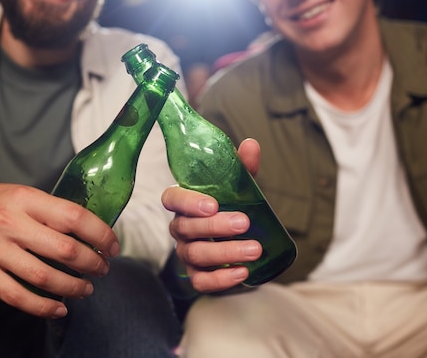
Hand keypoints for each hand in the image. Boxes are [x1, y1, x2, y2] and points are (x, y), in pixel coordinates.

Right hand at [0, 182, 119, 317]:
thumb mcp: (26, 195)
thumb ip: (54, 211)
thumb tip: (94, 233)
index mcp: (25, 198)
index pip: (74, 217)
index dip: (100, 234)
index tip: (112, 246)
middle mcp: (8, 221)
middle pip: (63, 249)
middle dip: (91, 263)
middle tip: (102, 269)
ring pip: (42, 276)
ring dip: (72, 287)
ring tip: (86, 288)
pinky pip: (16, 295)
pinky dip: (42, 306)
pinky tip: (58, 307)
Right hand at [162, 139, 262, 292]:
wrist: (239, 240)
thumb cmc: (232, 208)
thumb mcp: (238, 187)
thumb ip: (242, 168)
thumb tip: (250, 145)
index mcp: (185, 203)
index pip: (172, 199)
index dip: (188, 202)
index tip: (212, 204)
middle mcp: (180, 228)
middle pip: (186, 228)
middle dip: (215, 227)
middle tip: (244, 223)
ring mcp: (186, 252)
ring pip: (194, 254)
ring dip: (225, 252)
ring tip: (254, 249)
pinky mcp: (197, 275)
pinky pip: (201, 281)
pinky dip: (221, 279)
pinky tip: (243, 273)